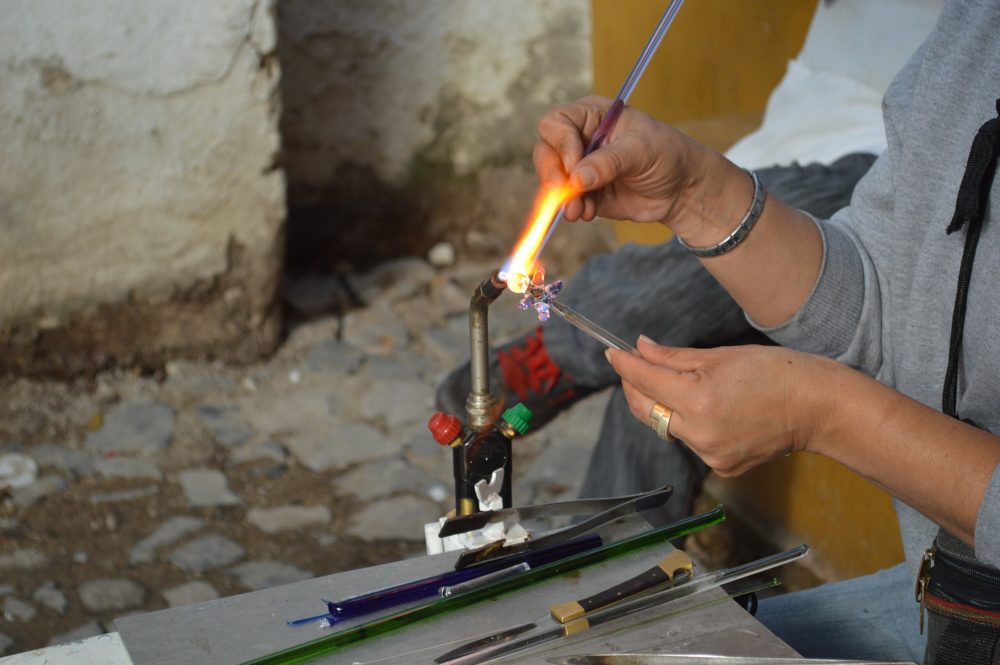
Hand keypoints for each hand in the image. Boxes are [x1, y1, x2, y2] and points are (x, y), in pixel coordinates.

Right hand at [533, 96, 716, 224]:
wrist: (681, 188)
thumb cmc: (666, 155)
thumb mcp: (640, 151)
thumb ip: (608, 162)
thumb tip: (577, 178)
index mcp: (591, 116)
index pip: (556, 124)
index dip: (561, 146)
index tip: (575, 166)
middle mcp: (579, 139)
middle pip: (546, 153)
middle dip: (553, 176)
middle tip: (565, 194)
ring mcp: (580, 168)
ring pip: (552, 181)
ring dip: (563, 198)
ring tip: (581, 210)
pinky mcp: (585, 193)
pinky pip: (567, 202)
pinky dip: (575, 210)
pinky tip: (590, 212)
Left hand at [605, 336, 833, 476]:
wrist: (818, 408)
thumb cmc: (776, 372)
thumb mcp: (721, 356)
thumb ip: (673, 358)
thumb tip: (640, 349)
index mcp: (698, 400)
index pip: (645, 381)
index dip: (625, 365)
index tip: (612, 353)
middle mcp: (699, 433)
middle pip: (646, 410)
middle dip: (635, 387)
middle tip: (634, 366)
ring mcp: (710, 454)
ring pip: (668, 426)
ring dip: (666, 405)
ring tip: (686, 384)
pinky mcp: (721, 466)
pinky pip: (691, 441)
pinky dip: (691, 423)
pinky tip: (712, 409)